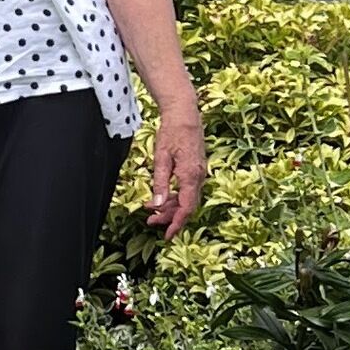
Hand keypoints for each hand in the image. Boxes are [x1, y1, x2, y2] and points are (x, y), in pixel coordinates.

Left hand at [146, 102, 207, 239]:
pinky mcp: (196, 169)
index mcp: (191, 175)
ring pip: (187, 199)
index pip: (186, 208)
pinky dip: (174, 196)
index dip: (177, 224)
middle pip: (187, 206)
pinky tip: (161, 197)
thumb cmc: (172, 132)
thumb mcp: (161, 158)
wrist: (185, 114)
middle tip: (150, 222)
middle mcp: (199, 177)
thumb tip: (156, 205)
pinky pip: (187, 190)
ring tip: (150, 211)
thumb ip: (160, 183)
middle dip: (169, 217)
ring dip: (170, 207)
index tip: (168, 236)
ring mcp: (199, 173)